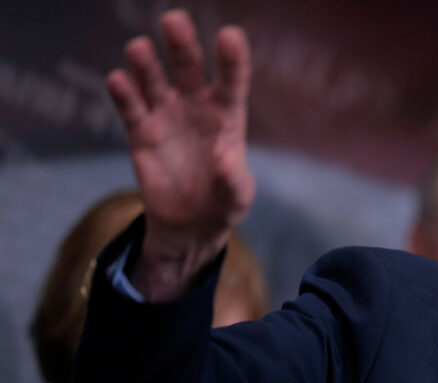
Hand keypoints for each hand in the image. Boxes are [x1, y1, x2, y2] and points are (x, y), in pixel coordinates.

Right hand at [107, 9, 252, 299]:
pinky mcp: (141, 133)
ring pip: (154, 80)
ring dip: (146, 63)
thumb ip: (235, 179)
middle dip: (182, 45)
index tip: (230, 35)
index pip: (232, 81)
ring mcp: (167, 116)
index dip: (232, 59)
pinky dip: (123, 94)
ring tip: (138, 48)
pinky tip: (118, 80)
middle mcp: (196, 107)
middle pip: (189, 68)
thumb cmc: (223, 205)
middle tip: (174, 19)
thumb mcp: (237, 197)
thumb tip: (226, 159)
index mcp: (228, 116)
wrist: (190, 225)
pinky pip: (130, 108)